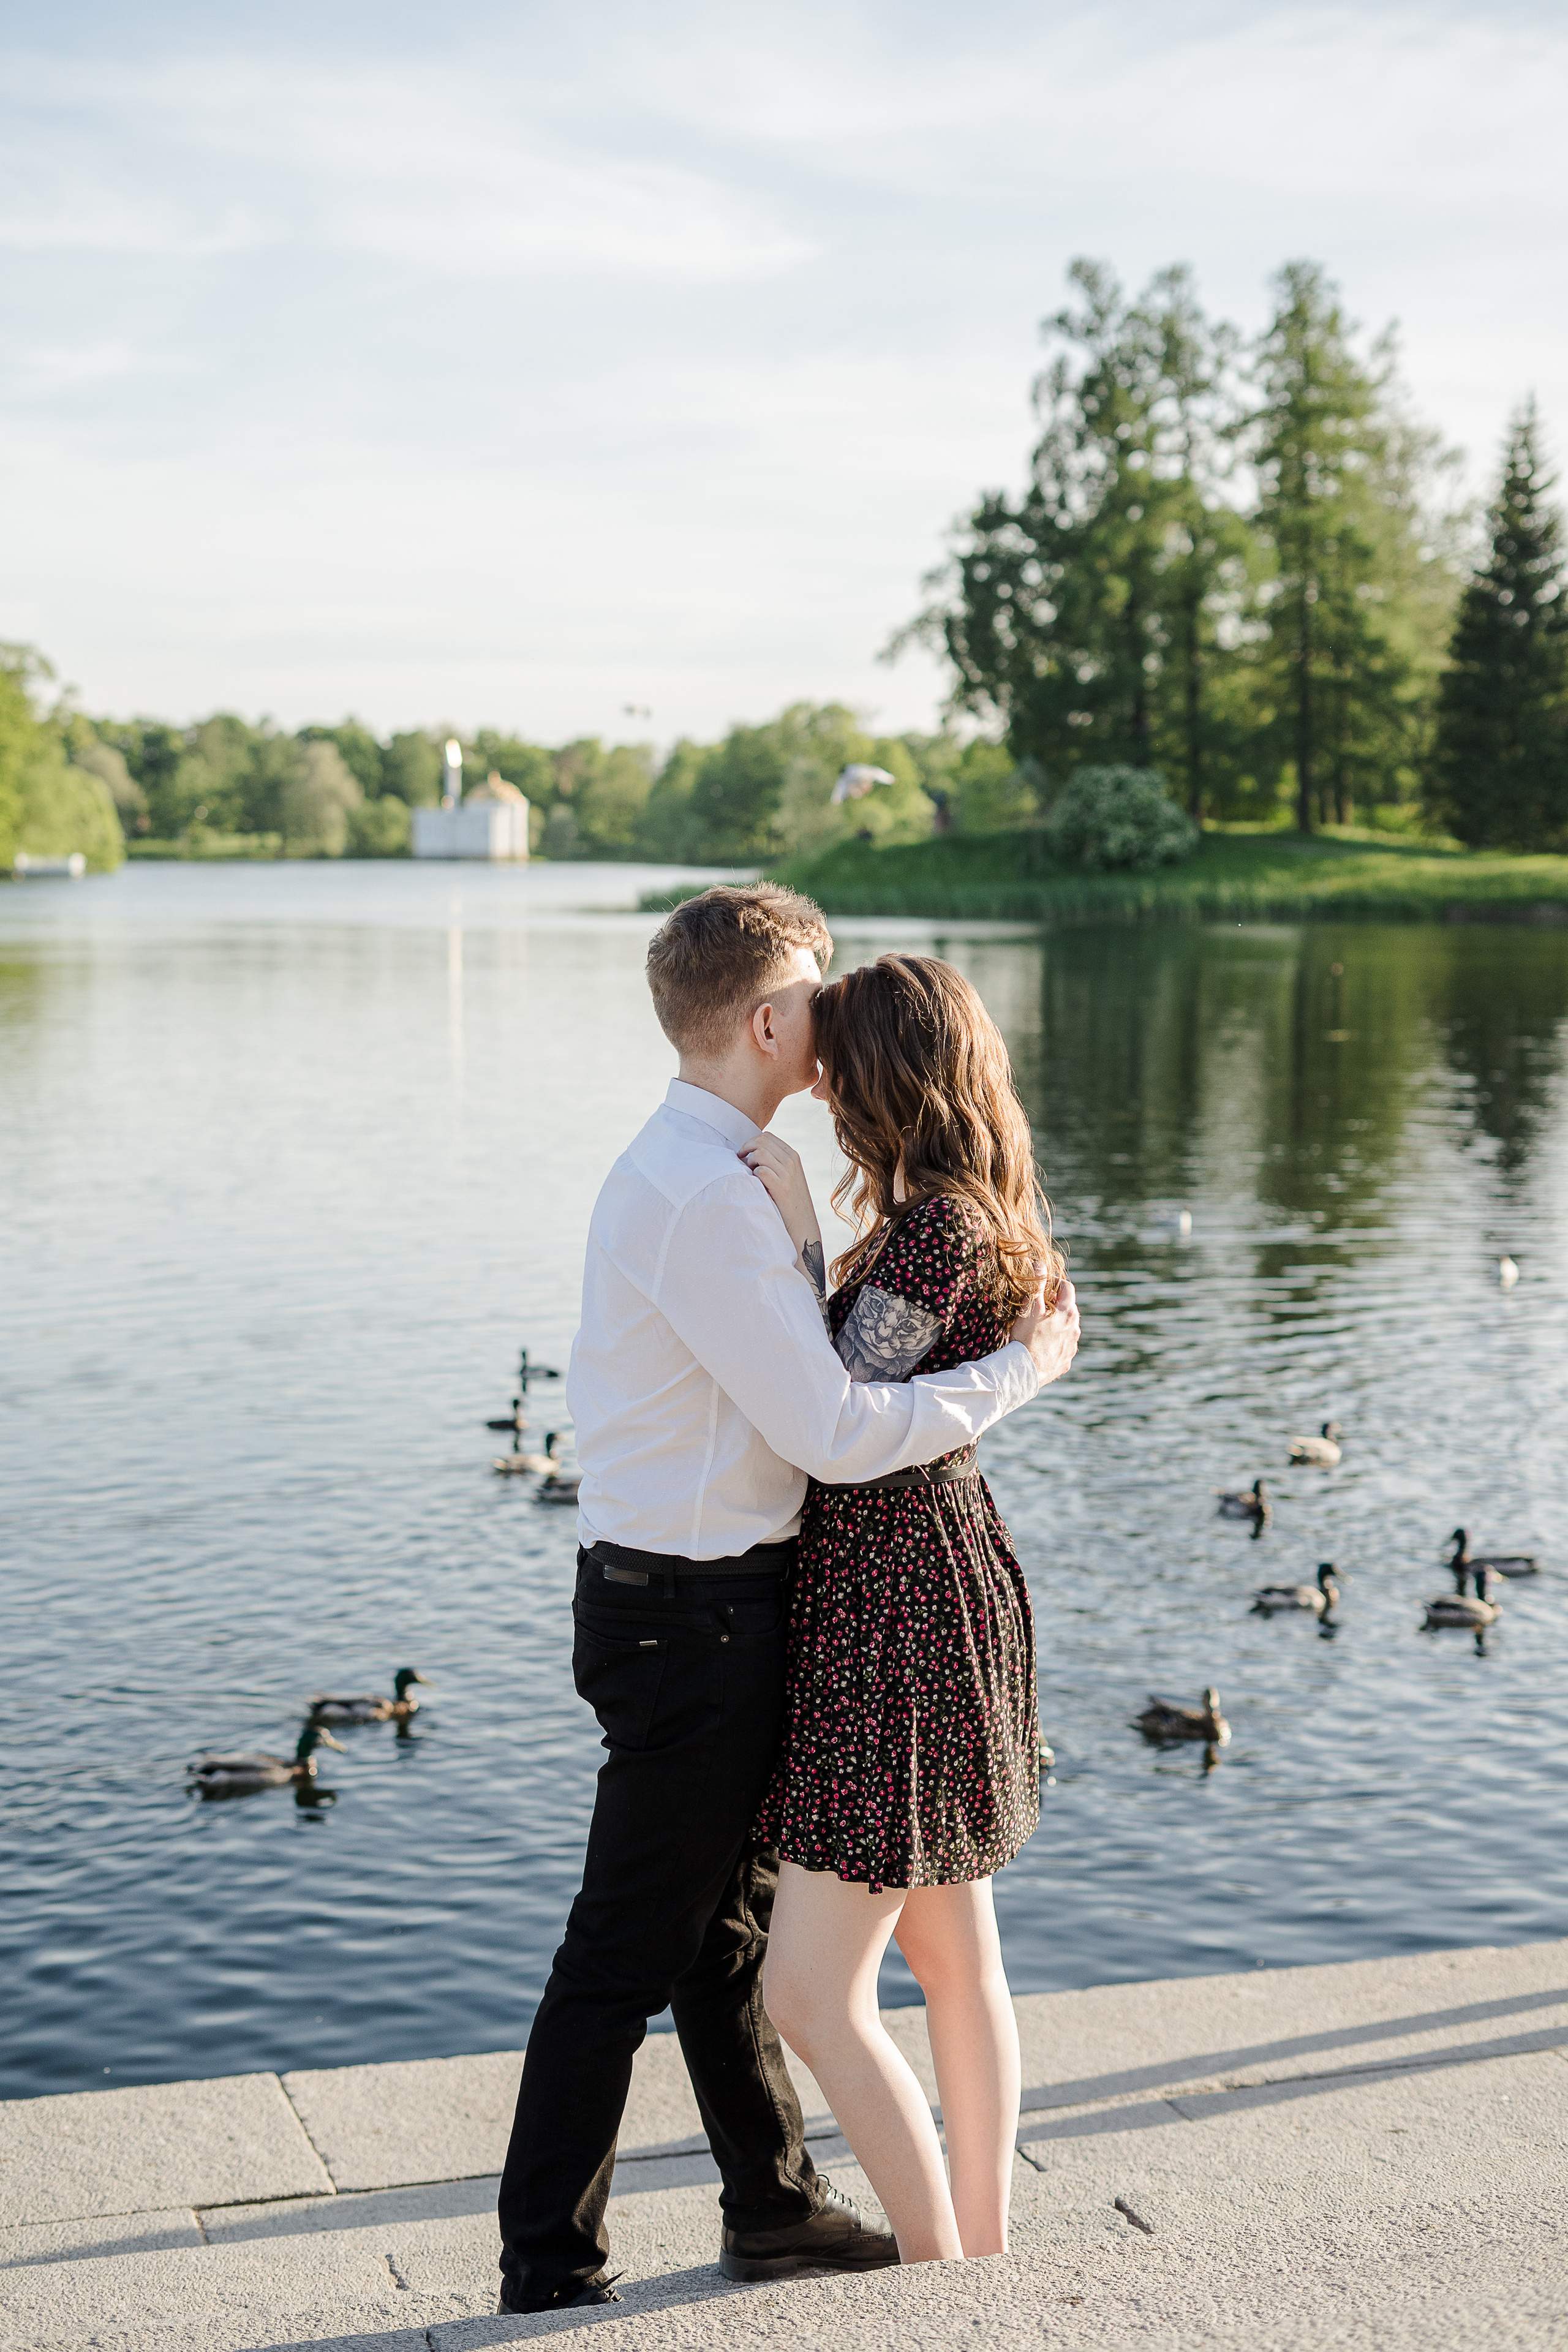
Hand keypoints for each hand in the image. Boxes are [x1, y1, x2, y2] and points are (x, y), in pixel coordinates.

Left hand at [739, 1133, 821, 1257]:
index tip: (744, 1154)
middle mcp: (791, 1161)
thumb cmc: (790, 1202)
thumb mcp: (788, 1176)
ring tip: (750, 1175)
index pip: (767, 1136)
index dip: (750, 1142)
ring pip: (759, 1153)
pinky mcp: (782, 1188)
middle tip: (740, 1162)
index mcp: (793, 1155)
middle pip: (761, 1141)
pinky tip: (755, 1185)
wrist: (803, 1225)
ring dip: (749, 1162)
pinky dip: (753, 1176)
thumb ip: (775, 1161)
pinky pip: (760, 1171)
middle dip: (745, 1149)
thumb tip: (751, 1151)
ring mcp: (788, 1174)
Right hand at [1010, 1276, 1078, 1387]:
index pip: (1067, 1288)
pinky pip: (1064, 1346)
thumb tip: (1040, 1264)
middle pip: (1069, 1308)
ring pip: (1068, 1328)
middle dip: (1057, 1304)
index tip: (1044, 1284)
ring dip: (1058, 1324)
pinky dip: (1056, 1342)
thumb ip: (1037, 1284)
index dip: (1056, 1282)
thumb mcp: (1030, 1308)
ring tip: (1040, 1327)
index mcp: (1068, 1312)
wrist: (1026, 1371)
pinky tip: (1042, 1345)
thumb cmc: (1027, 1337)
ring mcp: (1072, 1345)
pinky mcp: (1067, 1359)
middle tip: (1040, 1305)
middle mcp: (1075, 1328)